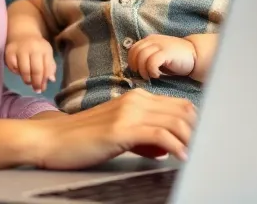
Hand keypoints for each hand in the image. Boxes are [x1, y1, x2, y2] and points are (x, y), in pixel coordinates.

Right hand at [5, 36, 56, 93]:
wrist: (22, 32)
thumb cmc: (37, 46)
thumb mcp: (47, 53)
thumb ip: (50, 66)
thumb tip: (51, 80)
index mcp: (43, 49)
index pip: (46, 68)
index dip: (44, 80)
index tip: (42, 88)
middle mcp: (32, 48)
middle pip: (35, 70)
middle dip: (36, 82)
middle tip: (35, 89)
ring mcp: (19, 50)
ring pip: (23, 70)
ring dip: (26, 79)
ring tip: (28, 81)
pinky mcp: (9, 52)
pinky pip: (12, 67)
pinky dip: (16, 72)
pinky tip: (19, 71)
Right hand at [28, 89, 195, 166]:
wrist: (50, 139)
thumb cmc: (82, 139)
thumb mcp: (117, 132)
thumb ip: (143, 136)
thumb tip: (166, 147)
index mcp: (135, 98)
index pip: (179, 105)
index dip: (196, 123)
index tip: (204, 140)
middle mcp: (135, 100)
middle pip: (183, 110)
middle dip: (199, 131)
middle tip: (206, 149)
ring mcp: (128, 113)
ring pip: (176, 122)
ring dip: (191, 140)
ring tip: (197, 155)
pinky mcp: (121, 130)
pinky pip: (160, 136)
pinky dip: (176, 147)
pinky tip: (180, 158)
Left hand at [128, 35, 195, 79]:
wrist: (196, 55)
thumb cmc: (176, 59)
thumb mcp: (159, 56)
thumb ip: (148, 58)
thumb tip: (136, 69)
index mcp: (150, 40)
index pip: (133, 49)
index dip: (132, 61)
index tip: (137, 71)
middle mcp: (153, 40)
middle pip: (135, 52)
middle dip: (136, 66)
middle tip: (144, 75)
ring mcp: (160, 45)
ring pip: (142, 56)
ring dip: (143, 69)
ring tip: (151, 76)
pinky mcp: (167, 52)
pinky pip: (152, 61)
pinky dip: (151, 70)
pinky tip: (157, 75)